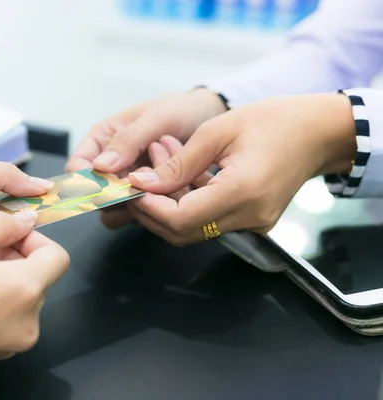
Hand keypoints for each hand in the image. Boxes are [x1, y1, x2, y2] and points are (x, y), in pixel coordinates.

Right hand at [66, 88, 226, 228]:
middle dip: (115, 198)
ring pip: (114, 212)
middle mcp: (109, 165)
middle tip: (143, 187)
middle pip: (94, 196)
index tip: (107, 188)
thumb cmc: (179, 111)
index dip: (87, 181)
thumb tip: (100, 166)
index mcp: (101, 140)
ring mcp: (126, 184)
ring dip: (136, 205)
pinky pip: (139, 214)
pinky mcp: (145, 198)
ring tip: (162, 184)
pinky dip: (154, 208)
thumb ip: (127, 141)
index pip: (77, 168)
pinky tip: (173, 190)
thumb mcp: (154, 118)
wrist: (208, 119)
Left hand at [127, 94, 356, 244]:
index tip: (130, 185)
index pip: (179, 220)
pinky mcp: (252, 220)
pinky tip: (180, 169)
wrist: (319, 132)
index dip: (148, 207)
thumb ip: (177, 164)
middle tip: (138, 173)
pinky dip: (187, 199)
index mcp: (242, 192)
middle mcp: (249, 217)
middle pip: (181, 232)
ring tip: (159, 157)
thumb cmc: (273, 121)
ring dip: (167, 199)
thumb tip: (141, 185)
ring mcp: (253, 223)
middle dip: (151, 207)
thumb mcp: (217, 132)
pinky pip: (208, 219)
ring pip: (192, 228)